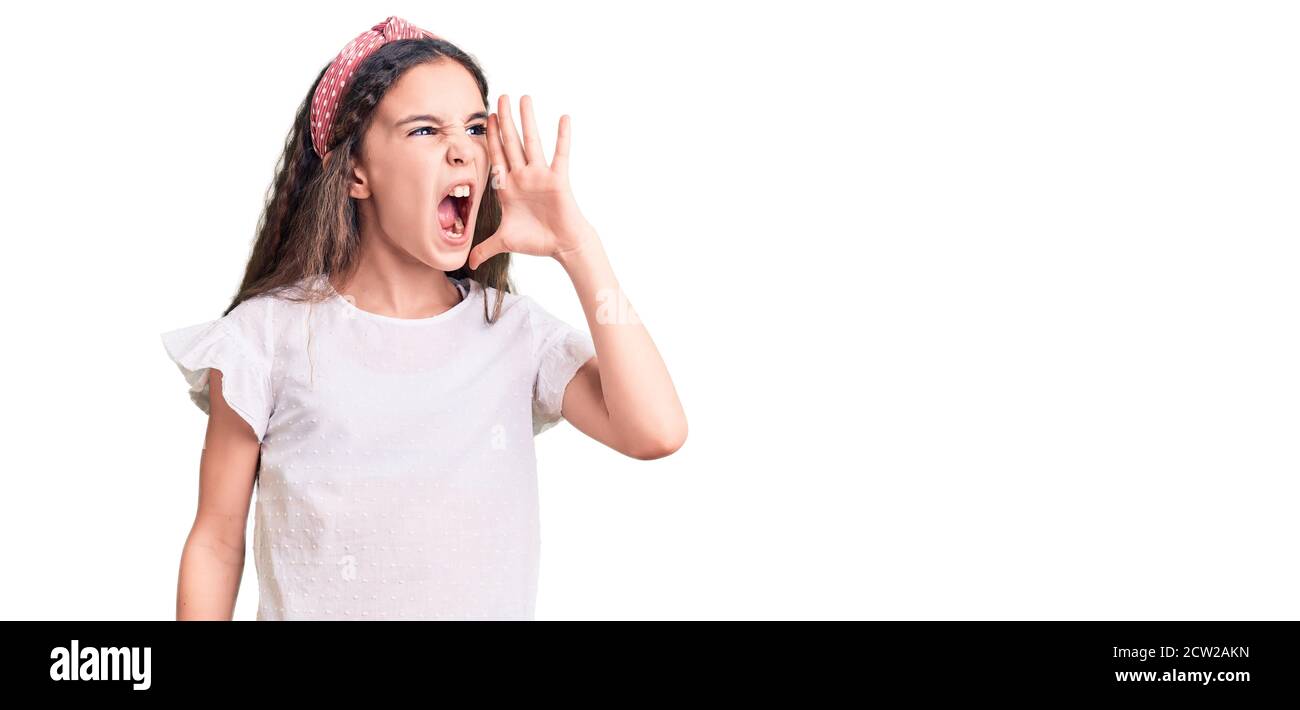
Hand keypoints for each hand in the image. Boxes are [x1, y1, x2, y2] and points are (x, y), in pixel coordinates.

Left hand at [467, 95, 595, 269]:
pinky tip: (564, 117)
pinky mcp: (558, 179)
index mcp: (508, 187)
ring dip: (527, 120)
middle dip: (504, 120)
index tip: (485, 119)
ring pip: (532, 142)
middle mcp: (523, 176)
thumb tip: (468, 262)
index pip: (496, 157)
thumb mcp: (504, 242)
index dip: (490, 138)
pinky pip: (560, 154)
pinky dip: (563, 137)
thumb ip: (485, 248)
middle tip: (500, 97)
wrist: (562, 245)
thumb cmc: (536, 240)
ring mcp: (540, 175)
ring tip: (523, 98)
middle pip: (511, 143)